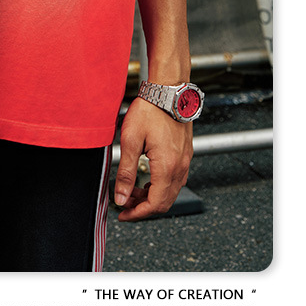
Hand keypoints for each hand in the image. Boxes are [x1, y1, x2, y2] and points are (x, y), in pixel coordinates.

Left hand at [113, 96, 192, 220]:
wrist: (168, 91)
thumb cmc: (149, 110)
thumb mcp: (130, 141)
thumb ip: (125, 172)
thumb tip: (120, 197)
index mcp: (167, 167)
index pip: (154, 204)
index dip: (137, 213)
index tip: (122, 214)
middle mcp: (180, 167)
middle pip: (164, 202)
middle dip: (142, 207)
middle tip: (123, 202)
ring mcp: (185, 161)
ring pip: (170, 192)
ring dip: (151, 196)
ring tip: (131, 189)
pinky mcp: (185, 154)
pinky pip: (175, 180)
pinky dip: (160, 185)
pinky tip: (146, 178)